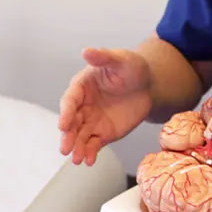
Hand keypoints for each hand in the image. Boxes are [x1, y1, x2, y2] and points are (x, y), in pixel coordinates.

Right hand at [58, 47, 152, 165]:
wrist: (149, 84)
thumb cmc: (131, 67)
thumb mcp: (120, 59)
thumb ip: (103, 57)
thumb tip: (86, 51)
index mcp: (81, 86)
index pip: (70, 100)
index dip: (65, 113)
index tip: (63, 125)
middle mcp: (83, 105)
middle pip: (71, 122)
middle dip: (68, 136)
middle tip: (65, 149)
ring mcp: (92, 120)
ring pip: (80, 136)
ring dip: (77, 148)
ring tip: (77, 160)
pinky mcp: (103, 133)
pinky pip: (94, 144)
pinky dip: (91, 153)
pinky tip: (89, 161)